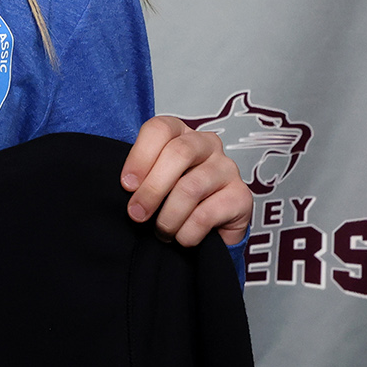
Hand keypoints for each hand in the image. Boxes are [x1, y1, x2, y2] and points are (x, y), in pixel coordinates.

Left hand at [121, 116, 251, 247]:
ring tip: (161, 231)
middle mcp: (207, 145)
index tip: (126, 185)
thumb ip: (138, 178)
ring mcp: (227, 168)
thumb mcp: (149, 182)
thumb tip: (126, 186)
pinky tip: (182, 237)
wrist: (205, 231)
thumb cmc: (170, 200)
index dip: (139, 157)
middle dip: (151, 189)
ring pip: (191, 188)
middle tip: (137, 214)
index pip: (159, 129)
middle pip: (179, 153)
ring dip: (168, 217)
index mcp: (180, 134)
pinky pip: (206, 215)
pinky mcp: (241, 196)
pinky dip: (187, 232)